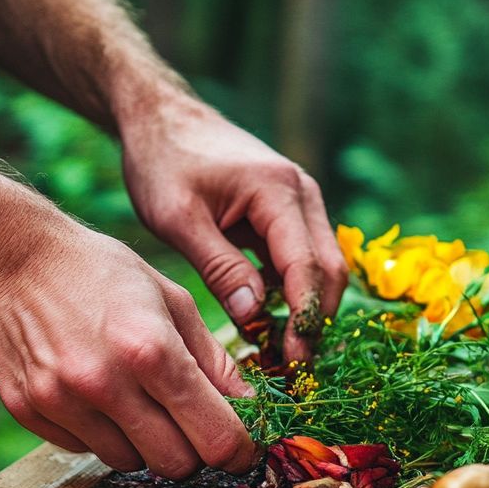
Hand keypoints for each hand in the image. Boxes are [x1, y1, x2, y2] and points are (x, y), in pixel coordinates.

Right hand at [0, 219, 258, 477]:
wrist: (12, 257)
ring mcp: (62, 401)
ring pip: (131, 464)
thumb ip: (214, 361)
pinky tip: (94, 393)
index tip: (242, 448)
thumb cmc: (102, 272)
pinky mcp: (30, 411)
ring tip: (135, 399)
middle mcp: (105, 383)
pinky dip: (102, 434)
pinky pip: (86, 450)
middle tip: (189, 423)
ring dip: (145, 443)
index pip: (216, 437)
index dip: (239, 451)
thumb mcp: (173, 300)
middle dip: (193, 450)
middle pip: (177, 464)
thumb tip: (250, 408)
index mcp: (152, 350)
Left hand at [120, 97, 347, 361]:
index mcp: (278, 191)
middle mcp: (302, 193)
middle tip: (292, 369)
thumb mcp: (180, 218)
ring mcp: (300, 201)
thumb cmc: (162, 162)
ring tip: (280, 354)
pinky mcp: (287, 213)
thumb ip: (220, 267)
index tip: (293, 363)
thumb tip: (255, 316)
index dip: (304, 320)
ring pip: (322, 267)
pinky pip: (302, 259)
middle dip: (315, 322)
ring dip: (306, 310)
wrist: (159, 117)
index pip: (307, 267)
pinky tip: (267, 323)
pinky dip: (292, 292)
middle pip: (329, 271)